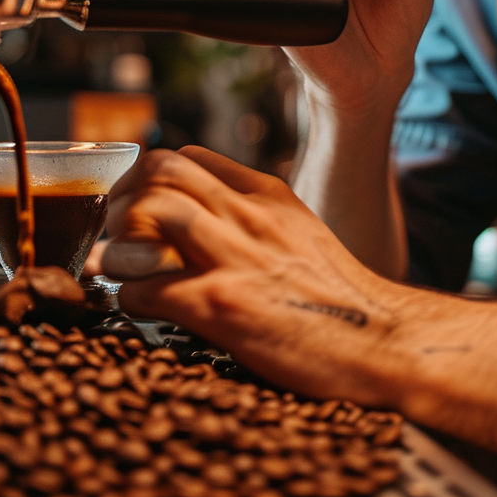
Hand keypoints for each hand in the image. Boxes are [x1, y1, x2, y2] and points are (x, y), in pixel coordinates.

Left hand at [95, 145, 406, 404]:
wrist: (382, 341)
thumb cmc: (338, 294)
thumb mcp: (299, 231)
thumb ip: (254, 215)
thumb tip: (203, 214)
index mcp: (266, 193)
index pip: (187, 156)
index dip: (147, 176)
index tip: (134, 203)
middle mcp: (248, 215)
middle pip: (161, 171)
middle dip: (124, 197)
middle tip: (115, 231)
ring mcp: (235, 257)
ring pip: (151, 213)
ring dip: (119, 242)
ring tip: (117, 266)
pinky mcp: (222, 306)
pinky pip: (148, 286)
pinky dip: (128, 294)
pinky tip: (137, 306)